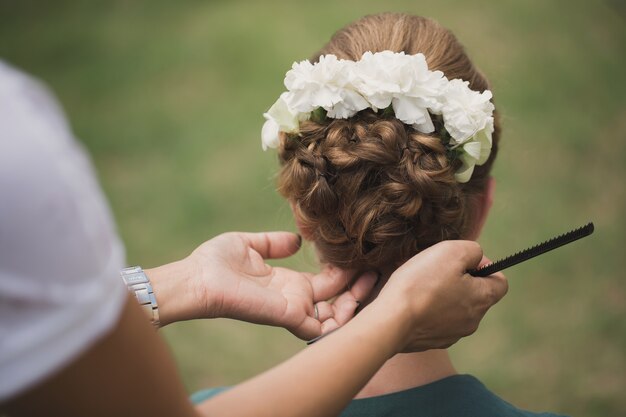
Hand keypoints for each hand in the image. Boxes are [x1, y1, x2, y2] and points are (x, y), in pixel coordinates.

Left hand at [147, 232, 376, 338]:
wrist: (197, 278)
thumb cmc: (216, 262)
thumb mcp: (250, 244)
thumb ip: (274, 244)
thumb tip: (296, 240)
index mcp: (288, 282)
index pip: (325, 283)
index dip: (345, 273)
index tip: (361, 258)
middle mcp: (295, 298)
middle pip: (336, 300)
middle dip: (358, 289)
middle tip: (376, 271)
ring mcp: (293, 309)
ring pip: (335, 317)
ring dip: (355, 303)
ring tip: (372, 280)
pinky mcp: (288, 316)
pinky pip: (322, 329)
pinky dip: (341, 321)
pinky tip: (356, 299)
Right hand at [369, 240, 507, 352]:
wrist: (392, 321)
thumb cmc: (421, 284)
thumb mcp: (451, 252)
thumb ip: (472, 251)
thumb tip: (476, 258)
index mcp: (482, 299)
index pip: (500, 282)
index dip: (484, 266)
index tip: (462, 261)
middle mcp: (473, 321)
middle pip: (476, 295)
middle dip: (460, 281)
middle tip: (436, 272)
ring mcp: (452, 334)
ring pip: (455, 309)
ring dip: (443, 297)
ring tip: (420, 287)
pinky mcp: (432, 342)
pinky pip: (437, 322)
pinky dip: (429, 312)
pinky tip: (412, 304)